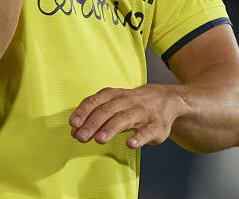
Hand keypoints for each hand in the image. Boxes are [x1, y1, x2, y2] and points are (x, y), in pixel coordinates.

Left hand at [69, 84, 187, 148]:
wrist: (165, 99)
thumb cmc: (131, 104)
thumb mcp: (113, 105)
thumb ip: (94, 117)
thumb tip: (75, 131)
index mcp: (114, 95)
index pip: (96, 101)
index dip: (84, 112)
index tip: (73, 124)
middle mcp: (127, 101)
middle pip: (107, 110)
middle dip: (93, 123)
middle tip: (81, 136)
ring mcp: (142, 113)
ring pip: (125, 118)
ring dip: (111, 128)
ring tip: (99, 139)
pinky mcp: (156, 125)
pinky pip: (147, 131)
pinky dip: (139, 138)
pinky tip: (130, 144)